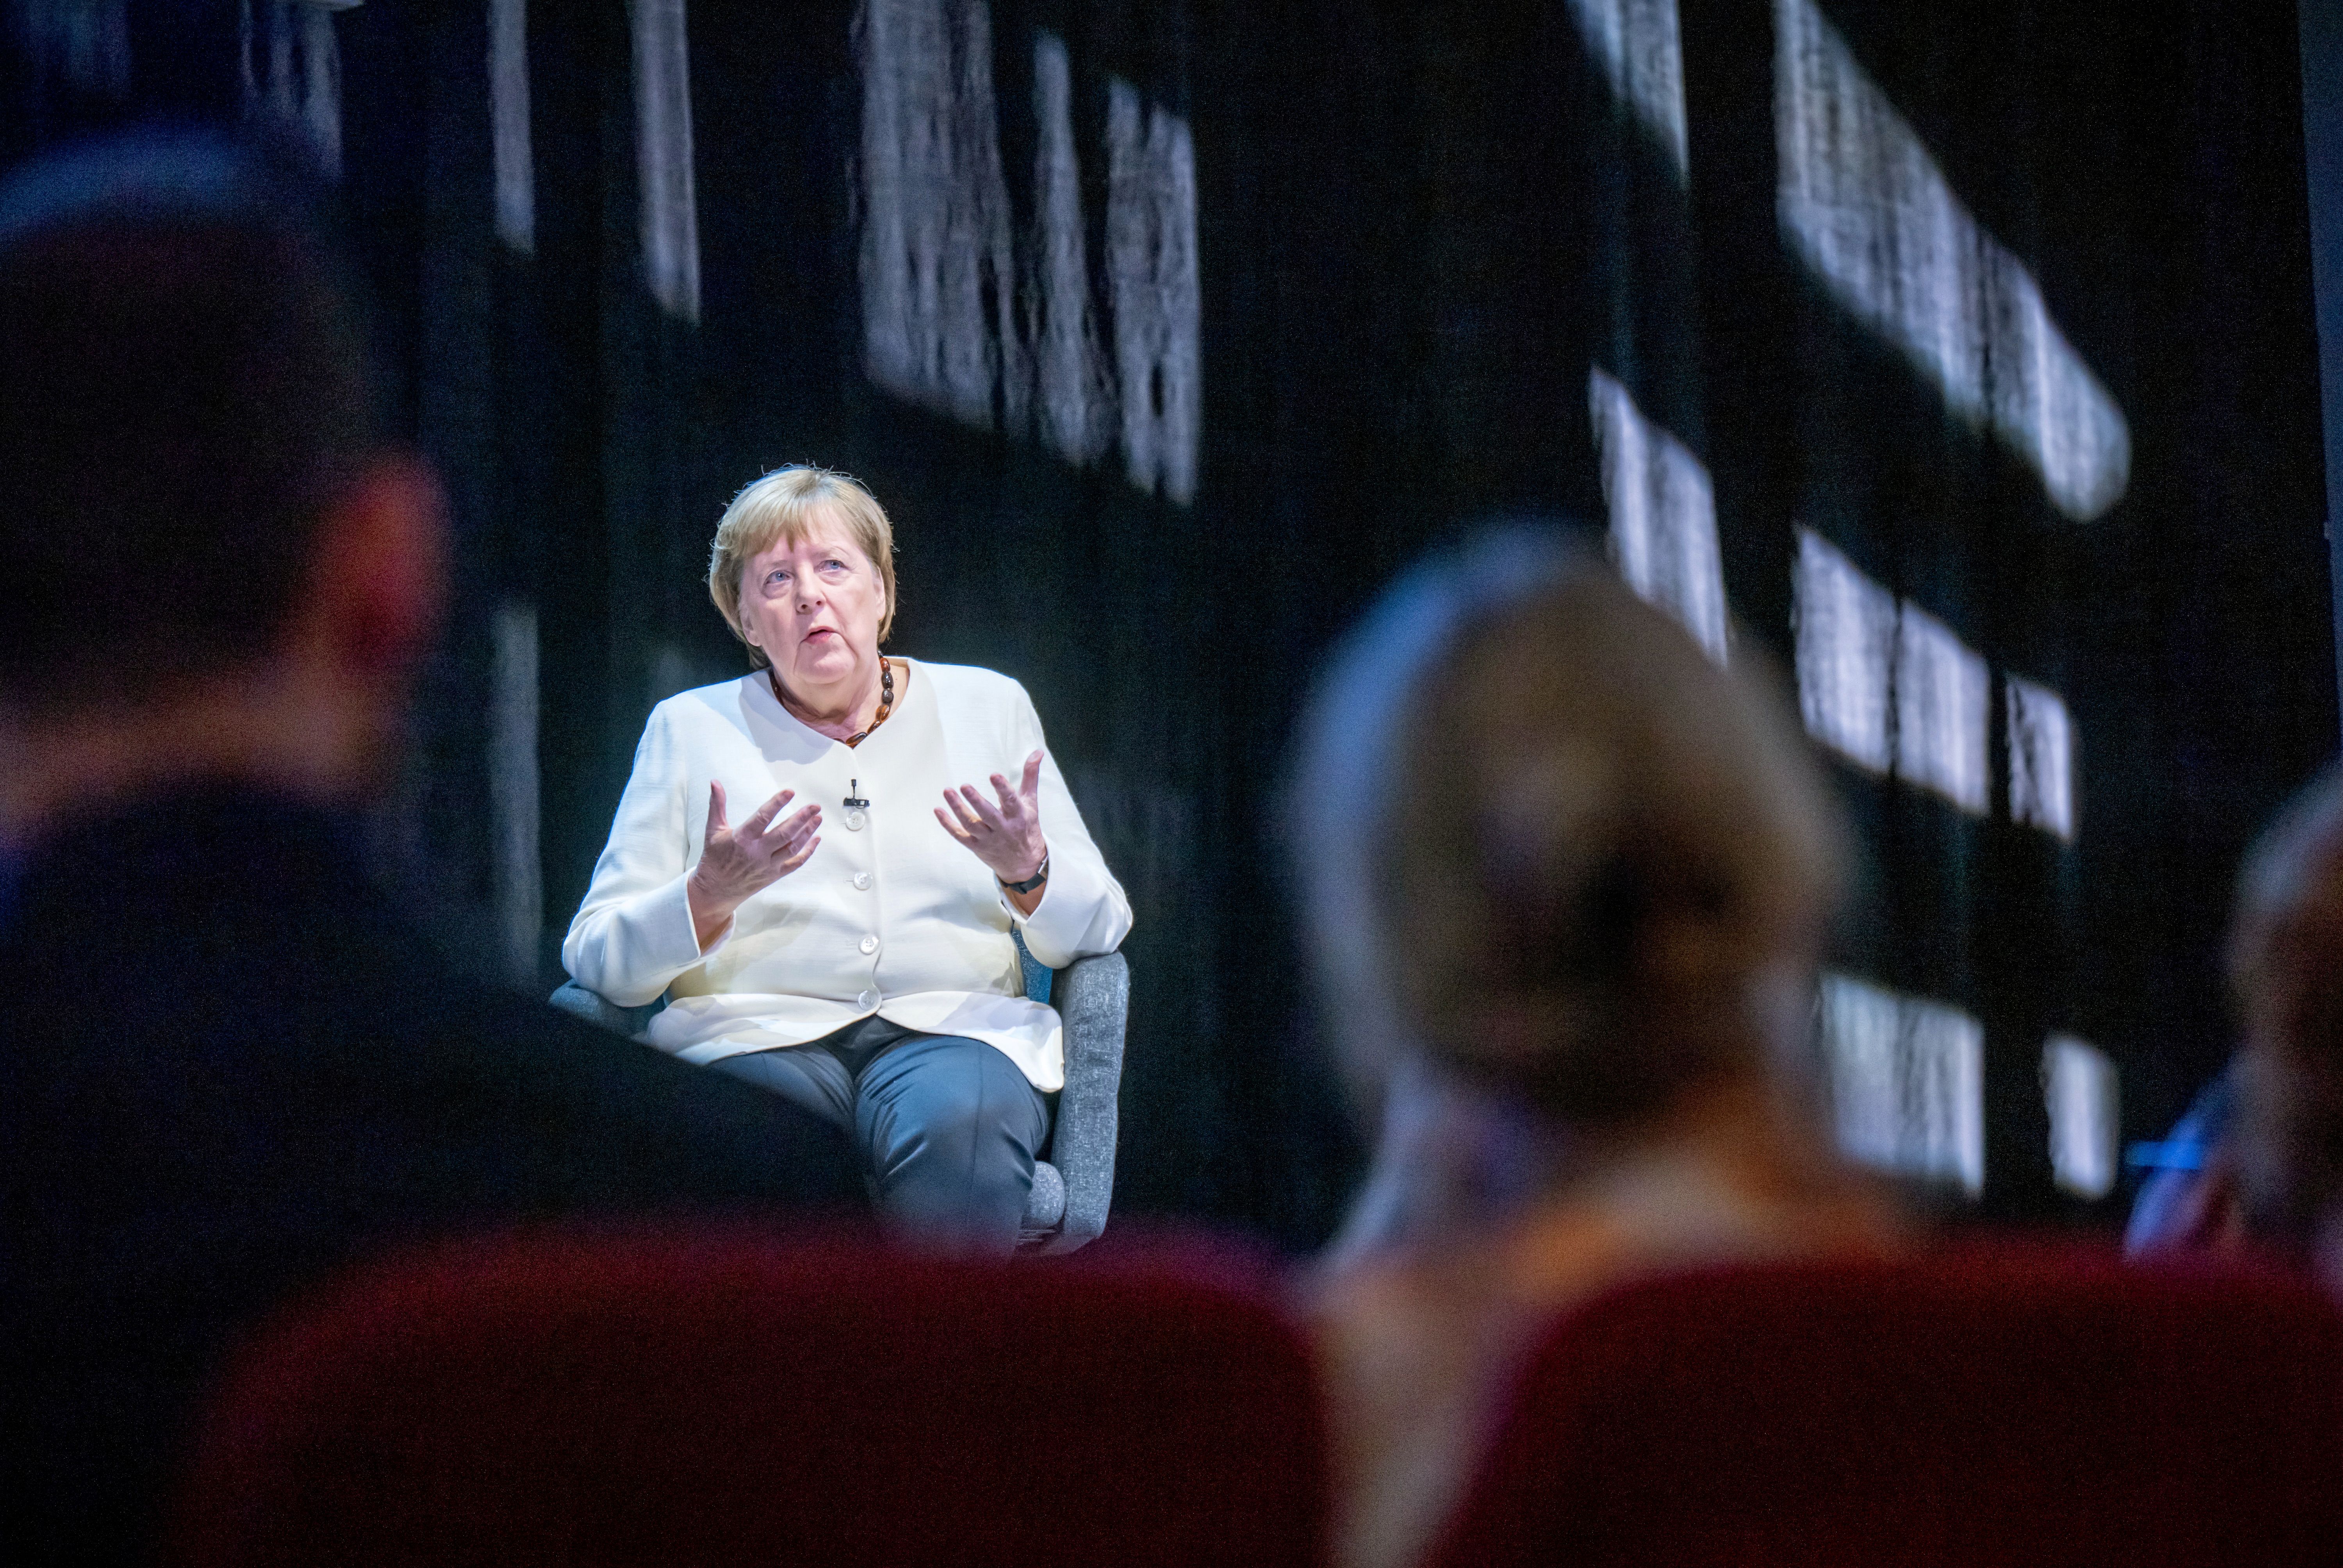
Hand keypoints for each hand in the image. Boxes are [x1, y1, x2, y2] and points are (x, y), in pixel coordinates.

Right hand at [687, 781, 820, 948]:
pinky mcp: (774, 875)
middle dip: (802, 818)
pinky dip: (808, 852)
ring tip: (818, 818)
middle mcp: (757, 852)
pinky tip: (816, 839)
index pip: (763, 818)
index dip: (777, 804)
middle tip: (815, 806)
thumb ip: (717, 805)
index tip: (790, 792)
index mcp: (742, 839)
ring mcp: (767, 865)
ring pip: (792, 847)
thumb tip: (715, 782)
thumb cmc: (715, 857)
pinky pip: (795, 863)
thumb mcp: (713, 830)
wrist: (715, 889)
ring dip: (807, 832)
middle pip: (784, 833)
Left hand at [937, 750, 1047, 886]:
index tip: (994, 775)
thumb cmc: (1026, 826)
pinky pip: (960, 836)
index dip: (1003, 788)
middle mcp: (1003, 829)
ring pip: (971, 825)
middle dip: (976, 801)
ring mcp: (988, 839)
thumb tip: (1037, 751)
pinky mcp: (977, 847)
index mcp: (1018, 816)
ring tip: (947, 791)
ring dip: (957, 809)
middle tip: (964, 786)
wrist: (1025, 864)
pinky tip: (938, 810)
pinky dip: (947, 825)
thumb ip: (1031, 776)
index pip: (1011, 801)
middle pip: (988, 815)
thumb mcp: (1031, 802)